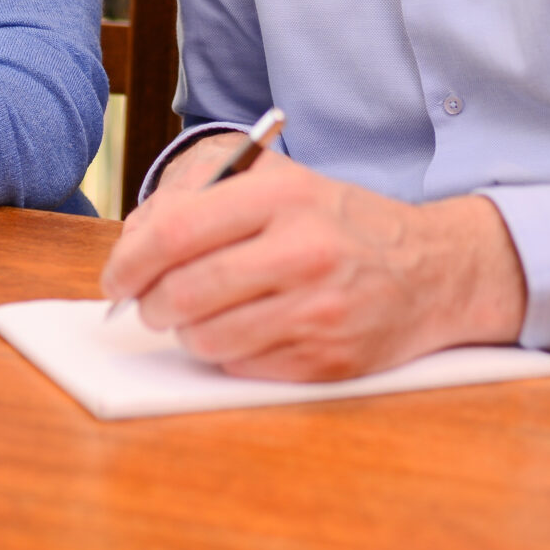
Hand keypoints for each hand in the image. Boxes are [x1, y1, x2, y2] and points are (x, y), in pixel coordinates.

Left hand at [98, 148, 526, 380]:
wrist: (433, 270)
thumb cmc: (340, 223)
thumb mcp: (282, 182)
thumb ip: (204, 194)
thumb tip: (136, 243)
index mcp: (285, 195)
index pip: (176, 231)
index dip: (129, 262)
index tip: (116, 279)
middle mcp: (304, 250)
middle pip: (185, 292)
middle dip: (152, 306)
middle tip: (152, 304)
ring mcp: (319, 310)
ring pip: (208, 338)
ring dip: (189, 333)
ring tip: (203, 315)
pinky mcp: (328, 359)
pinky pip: (243, 367)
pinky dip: (230, 354)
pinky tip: (248, 330)